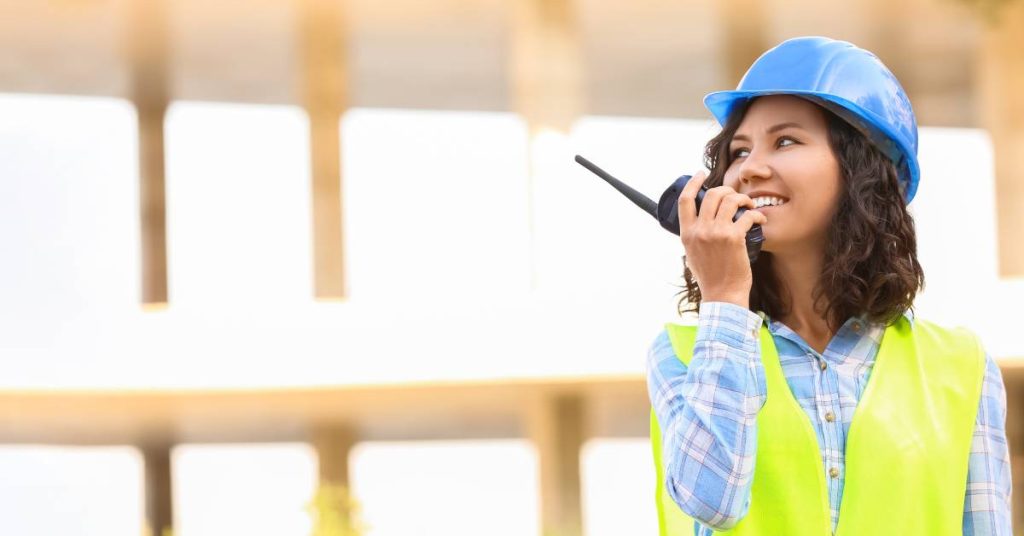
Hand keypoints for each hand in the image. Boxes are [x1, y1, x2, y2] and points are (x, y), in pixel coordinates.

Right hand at [677, 171, 767, 307]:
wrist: (722, 295)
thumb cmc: (710, 277)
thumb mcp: (692, 255)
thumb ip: (695, 237)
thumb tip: (700, 222)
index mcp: (686, 234)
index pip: (685, 200)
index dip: (693, 183)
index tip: (701, 174)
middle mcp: (699, 231)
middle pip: (711, 195)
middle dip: (726, 190)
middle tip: (735, 196)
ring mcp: (716, 233)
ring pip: (730, 200)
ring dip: (743, 198)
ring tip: (749, 205)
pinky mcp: (734, 238)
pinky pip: (747, 216)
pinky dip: (756, 214)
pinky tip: (760, 219)